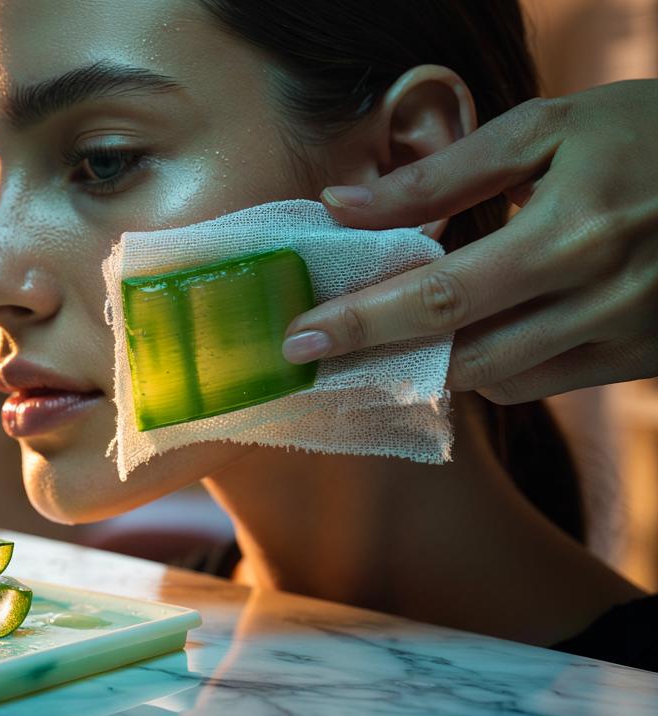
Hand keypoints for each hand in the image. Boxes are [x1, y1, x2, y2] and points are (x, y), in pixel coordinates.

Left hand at [281, 80, 657, 403]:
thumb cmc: (651, 133)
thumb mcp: (549, 128)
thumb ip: (443, 175)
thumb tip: (342, 206)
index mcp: (572, 233)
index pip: (440, 297)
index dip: (361, 324)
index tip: (297, 341)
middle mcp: (602, 299)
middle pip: (463, 356)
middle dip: (380, 359)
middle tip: (317, 356)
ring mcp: (630, 338)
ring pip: (502, 381)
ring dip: (435, 366)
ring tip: (384, 339)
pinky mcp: (646, 359)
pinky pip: (547, 384)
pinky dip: (495, 367)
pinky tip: (468, 336)